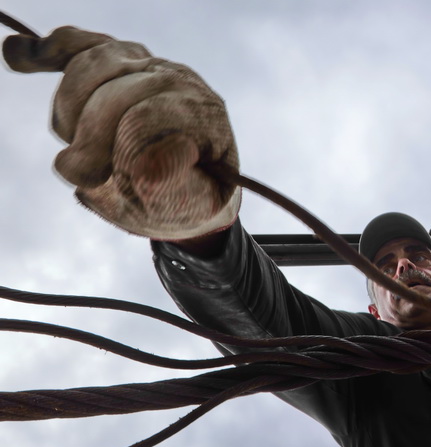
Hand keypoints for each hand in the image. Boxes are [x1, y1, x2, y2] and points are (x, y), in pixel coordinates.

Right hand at [3, 26, 240, 240]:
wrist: (183, 190)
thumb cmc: (183, 201)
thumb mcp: (186, 208)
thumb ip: (173, 188)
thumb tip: (149, 163)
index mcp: (203, 115)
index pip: (145, 116)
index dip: (113, 150)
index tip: (98, 180)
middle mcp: (179, 81)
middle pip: (113, 90)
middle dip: (89, 137)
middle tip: (89, 175)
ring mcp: (146, 65)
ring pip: (90, 65)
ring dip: (70, 111)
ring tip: (80, 147)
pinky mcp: (116, 60)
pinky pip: (77, 44)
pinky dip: (46, 51)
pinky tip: (17, 55)